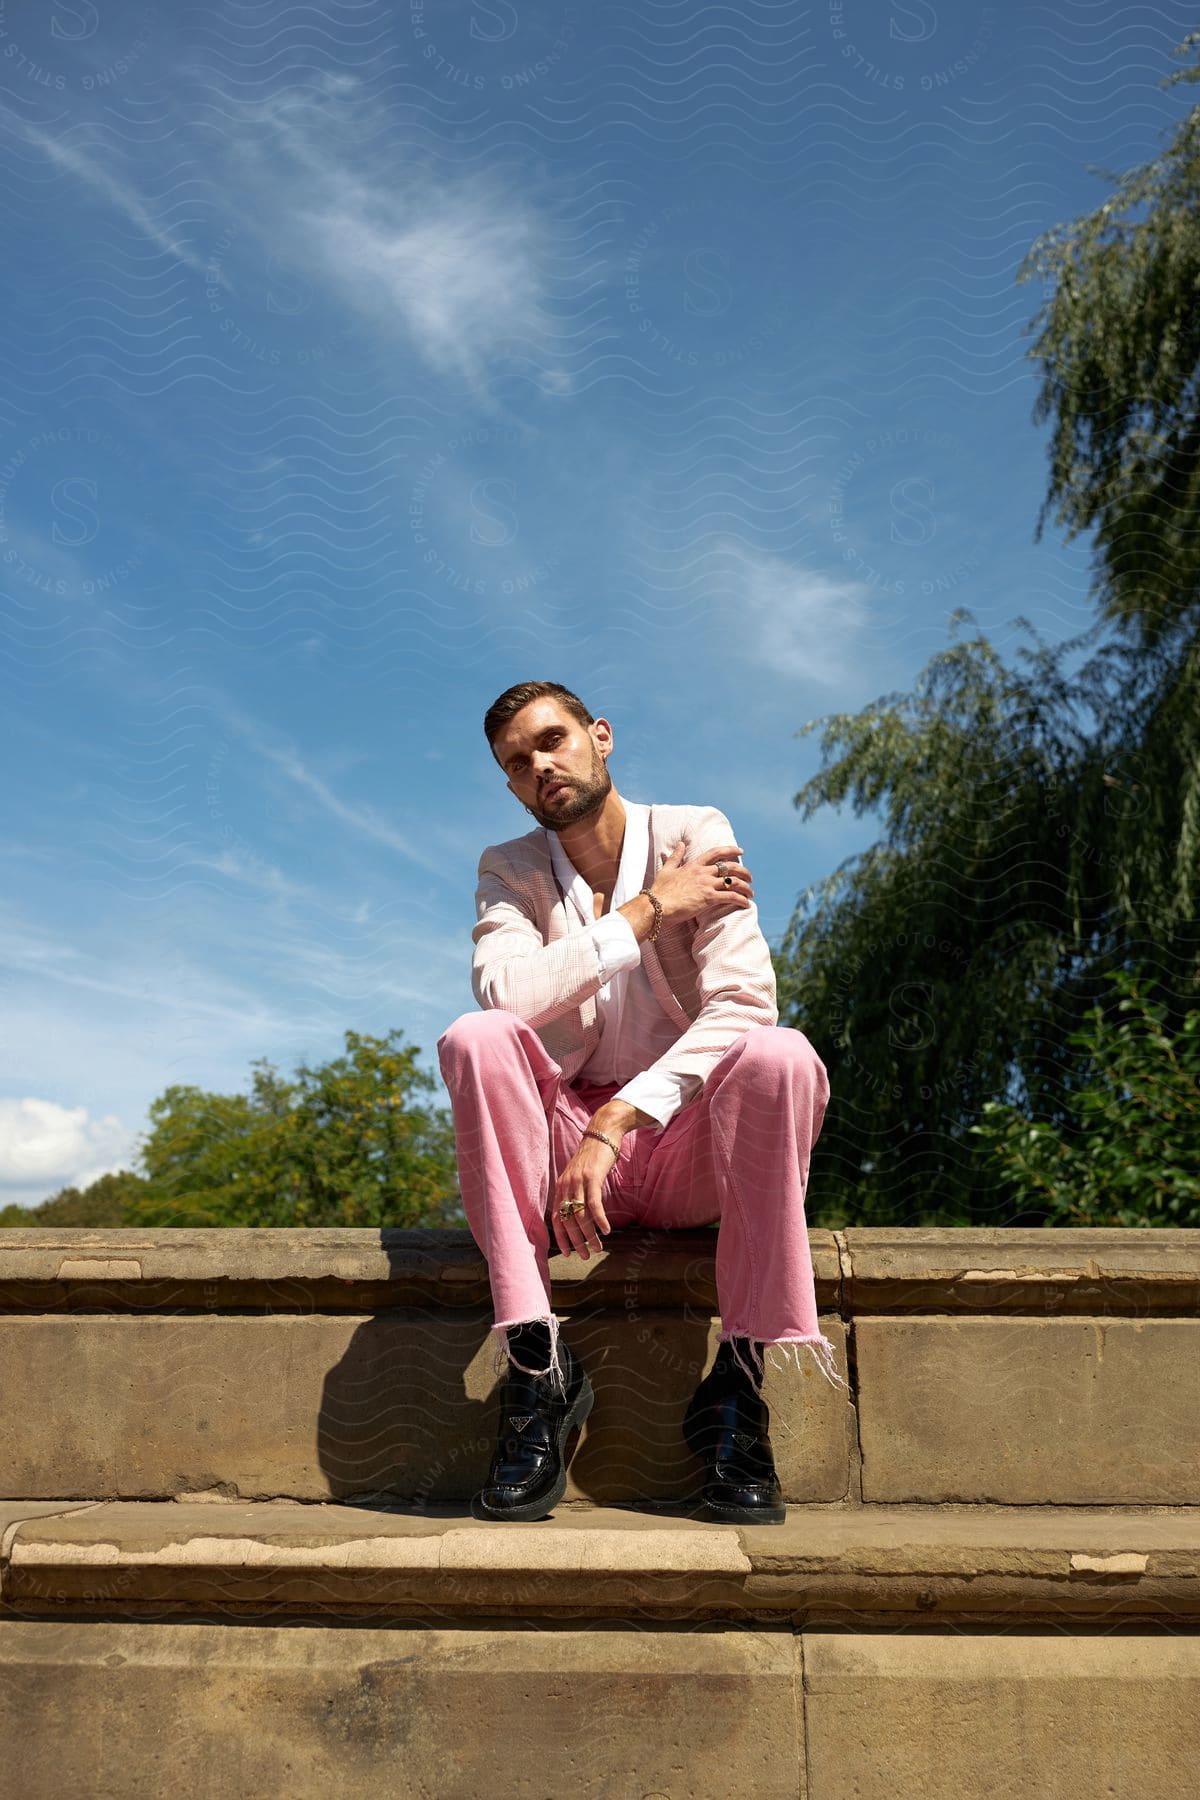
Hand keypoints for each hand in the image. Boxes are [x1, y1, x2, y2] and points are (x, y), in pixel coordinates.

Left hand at [552, 1130, 616, 1259]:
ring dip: (590, 1235)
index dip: (561, 1238)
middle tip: (586, 1255)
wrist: (602, 1133)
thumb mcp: (580, 1176)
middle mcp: (566, 1185)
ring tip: (598, 1248)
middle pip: (568, 1221)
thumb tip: (581, 1216)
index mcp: (561, 1187)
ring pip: (580, 1215)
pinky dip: (599, 1219)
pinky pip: (594, 1203)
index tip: (568, 1253)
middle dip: (577, 1242)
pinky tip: (606, 1230)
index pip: (556, 1218)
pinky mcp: (592, 1177)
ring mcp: (578, 1181)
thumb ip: (577, 1193)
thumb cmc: (594, 1157)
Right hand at [647, 841, 753, 927]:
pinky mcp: (708, 898)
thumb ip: (675, 857)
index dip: (730, 850)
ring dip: (745, 887)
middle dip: (744, 871)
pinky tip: (746, 904)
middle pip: (730, 867)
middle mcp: (703, 873)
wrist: (656, 906)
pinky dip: (741, 900)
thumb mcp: (667, 870)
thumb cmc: (660, 890)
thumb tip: (680, 843)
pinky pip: (731, 897)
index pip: (715, 853)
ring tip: (750, 893)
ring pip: (733, 882)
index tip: (740, 851)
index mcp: (694, 865)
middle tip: (750, 877)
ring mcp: (706, 885)